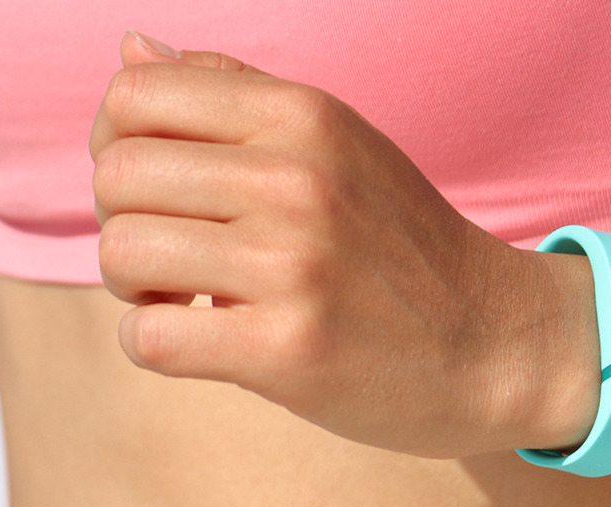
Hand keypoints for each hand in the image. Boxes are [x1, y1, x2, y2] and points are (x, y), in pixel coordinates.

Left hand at [91, 33, 600, 458]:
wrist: (495, 347)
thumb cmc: (405, 256)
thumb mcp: (338, 147)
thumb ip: (236, 96)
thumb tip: (131, 50)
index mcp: (300, 117)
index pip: (134, 98)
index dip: (117, 151)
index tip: (158, 197)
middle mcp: (294, 179)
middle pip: (116, 177)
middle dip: (123, 225)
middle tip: (170, 263)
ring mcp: (291, 266)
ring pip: (123, 255)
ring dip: (134, 292)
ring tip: (183, 304)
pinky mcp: (288, 350)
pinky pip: (151, 340)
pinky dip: (150, 347)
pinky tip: (193, 345)